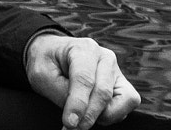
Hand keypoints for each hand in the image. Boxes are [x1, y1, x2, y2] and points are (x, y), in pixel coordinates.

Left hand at [23, 32, 140, 129]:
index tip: (69, 123)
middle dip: (88, 115)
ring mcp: (115, 71)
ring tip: (83, 117)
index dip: (78, 104)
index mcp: (83, 49)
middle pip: (103, 92)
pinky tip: (94, 113)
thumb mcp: (42, 75)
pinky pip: (128, 103)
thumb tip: (77, 116)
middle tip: (71, 127)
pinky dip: (114, 114)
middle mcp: (105, 57)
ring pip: (122, 99)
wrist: (53, 55)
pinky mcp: (121, 84)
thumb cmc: (47, 63)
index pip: (84, 79)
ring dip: (104, 115)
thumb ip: (61, 93)